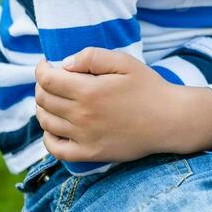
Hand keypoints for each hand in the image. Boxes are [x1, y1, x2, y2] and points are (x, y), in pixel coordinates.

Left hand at [34, 48, 211, 161]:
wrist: (170, 120)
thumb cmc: (149, 87)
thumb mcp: (125, 62)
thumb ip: (92, 56)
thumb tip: (64, 64)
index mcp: (89, 91)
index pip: (47, 80)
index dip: (42, 69)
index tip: (46, 64)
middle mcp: (82, 116)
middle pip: (43, 100)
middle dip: (42, 86)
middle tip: (53, 80)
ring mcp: (84, 137)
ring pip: (46, 122)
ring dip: (43, 108)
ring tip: (53, 99)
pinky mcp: (90, 154)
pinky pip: (56, 149)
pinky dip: (48, 137)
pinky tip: (54, 126)